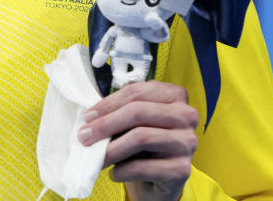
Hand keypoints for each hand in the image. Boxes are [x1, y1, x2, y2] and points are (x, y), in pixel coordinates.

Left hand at [77, 80, 197, 200]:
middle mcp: (186, 115)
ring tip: (97, 157)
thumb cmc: (144, 146)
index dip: (108, 103)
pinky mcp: (182, 169)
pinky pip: (144, 167)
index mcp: (174, 95)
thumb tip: (91, 117)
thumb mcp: (133, 122)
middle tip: (85, 136)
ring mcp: (187, 142)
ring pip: (141, 138)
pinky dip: (123, 170)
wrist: (158, 180)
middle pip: (138, 112)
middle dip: (106, 124)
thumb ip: (118, 112)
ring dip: (111, 149)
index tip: (88, 116)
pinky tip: (115, 172)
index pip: (136, 92)